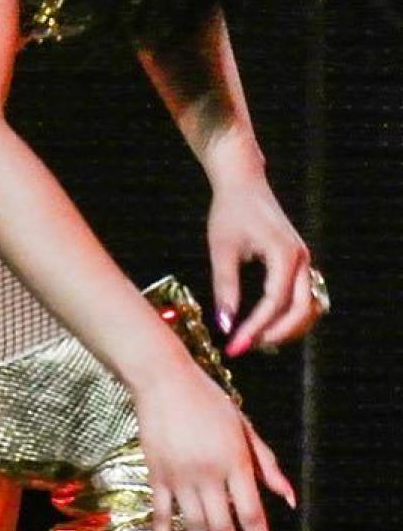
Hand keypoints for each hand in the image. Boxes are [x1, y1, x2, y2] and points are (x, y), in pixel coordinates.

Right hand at [136, 357, 294, 530]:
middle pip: (222, 526)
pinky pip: (161, 513)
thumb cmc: (207, 399)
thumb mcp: (244, 426)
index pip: (250, 511)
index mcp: (233, 461)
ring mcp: (179, 475)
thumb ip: (266, 463)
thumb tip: (289, 499)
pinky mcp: (157, 473)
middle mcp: (207, 473)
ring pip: (193, 527)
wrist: (162, 378)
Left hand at [205, 176, 320, 357]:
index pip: (274, 302)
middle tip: (245, 346)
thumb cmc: (229, 211)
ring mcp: (304, 261)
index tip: (235, 345)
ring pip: (308, 307)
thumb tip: (224, 323)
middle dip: (275, 333)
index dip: (255, 328)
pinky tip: (263, 324)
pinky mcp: (298, 263)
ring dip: (286, 327)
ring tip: (254, 339)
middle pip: (302, 311)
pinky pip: (303, 297)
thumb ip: (225, 286)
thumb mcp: (222, 248)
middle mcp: (302, 260)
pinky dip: (288, 315)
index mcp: (284, 254)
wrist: (243, 184)